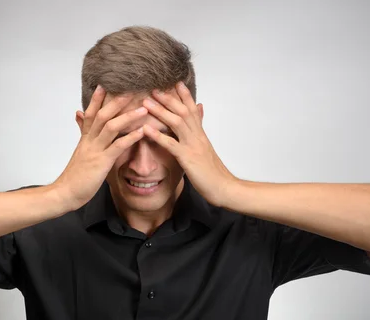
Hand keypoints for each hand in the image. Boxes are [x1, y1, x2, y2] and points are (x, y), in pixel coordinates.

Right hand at [54, 86, 146, 210]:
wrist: (65, 193)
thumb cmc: (74, 176)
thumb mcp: (79, 151)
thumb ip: (82, 133)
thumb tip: (78, 116)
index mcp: (85, 139)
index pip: (90, 114)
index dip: (97, 99)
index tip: (105, 85)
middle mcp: (89, 141)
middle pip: (101, 115)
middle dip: (116, 102)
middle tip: (131, 90)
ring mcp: (95, 150)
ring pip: (110, 127)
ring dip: (128, 117)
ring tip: (143, 109)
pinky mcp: (102, 162)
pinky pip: (117, 146)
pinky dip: (130, 137)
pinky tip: (142, 132)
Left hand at [141, 82, 236, 206]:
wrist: (224, 187)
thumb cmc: (213, 171)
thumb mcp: (206, 147)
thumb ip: (200, 129)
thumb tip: (200, 111)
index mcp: (201, 134)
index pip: (193, 109)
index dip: (184, 95)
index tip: (175, 82)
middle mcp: (197, 136)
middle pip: (183, 111)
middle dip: (168, 98)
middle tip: (154, 88)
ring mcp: (192, 146)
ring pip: (176, 123)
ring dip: (160, 111)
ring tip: (146, 103)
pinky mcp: (187, 158)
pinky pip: (171, 144)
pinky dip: (158, 135)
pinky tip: (146, 129)